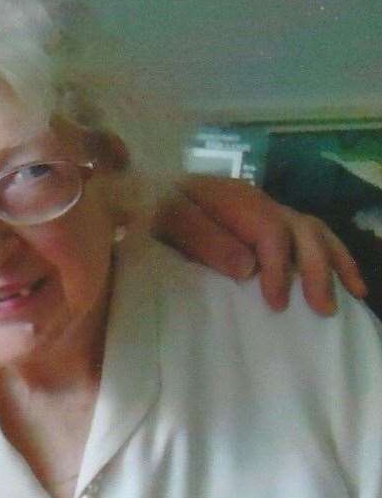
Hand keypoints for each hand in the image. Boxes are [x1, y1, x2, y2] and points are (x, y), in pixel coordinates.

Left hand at [155, 176, 366, 314]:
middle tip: (322, 309)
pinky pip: (307, 234)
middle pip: (301, 230)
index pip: (270, 233)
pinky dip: (329, 254)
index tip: (278, 303)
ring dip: (335, 262)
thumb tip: (248, 269)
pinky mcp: (266, 220)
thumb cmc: (154, 206)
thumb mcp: (167, 220)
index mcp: (234, 200)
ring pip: (313, 230)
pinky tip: (343, 276)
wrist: (145, 188)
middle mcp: (259, 202)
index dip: (279, 269)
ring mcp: (266, 209)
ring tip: (353, 294)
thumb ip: (202, 240)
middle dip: (316, 270)